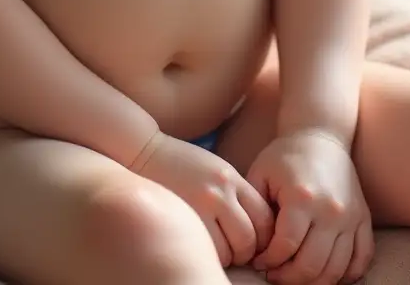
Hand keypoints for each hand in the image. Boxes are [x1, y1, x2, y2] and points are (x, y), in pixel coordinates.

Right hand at [135, 132, 274, 268]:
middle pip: (250, 237)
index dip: (264, 237)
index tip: (254, 242)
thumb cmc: (182, 165)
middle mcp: (221, 191)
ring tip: (220, 250)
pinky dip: (212, 256)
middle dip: (247, 252)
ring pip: (231, 250)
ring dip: (229, 257)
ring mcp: (202, 205)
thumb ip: (236, 194)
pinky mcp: (185, 216)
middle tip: (238, 252)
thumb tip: (257, 229)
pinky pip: (210, 250)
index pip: (264, 217)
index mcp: (232, 178)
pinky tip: (205, 248)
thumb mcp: (216, 170)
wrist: (145, 152)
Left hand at [246, 130, 373, 284]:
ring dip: (314, 282)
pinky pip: (361, 259)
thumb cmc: (285, 156)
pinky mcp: (364, 218)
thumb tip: (255, 247)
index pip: (285, 247)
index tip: (259, 262)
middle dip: (288, 278)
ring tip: (296, 276)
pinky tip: (326, 273)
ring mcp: (351, 216)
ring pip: (336, 270)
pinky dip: (346, 276)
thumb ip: (255, 210)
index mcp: (301, 198)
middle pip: (311, 265)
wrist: (320, 136)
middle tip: (275, 275)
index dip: (268, 261)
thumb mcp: (260, 173)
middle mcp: (330, 210)